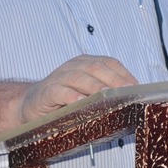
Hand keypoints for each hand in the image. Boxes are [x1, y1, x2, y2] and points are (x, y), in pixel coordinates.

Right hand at [19, 55, 137, 122]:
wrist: (30, 104)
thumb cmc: (64, 100)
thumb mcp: (86, 92)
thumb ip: (104, 92)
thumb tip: (130, 99)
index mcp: (86, 63)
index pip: (109, 63)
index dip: (124, 73)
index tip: (136, 86)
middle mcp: (74, 66)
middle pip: (97, 68)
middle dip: (114, 80)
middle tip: (126, 91)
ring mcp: (59, 77)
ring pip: (80, 77)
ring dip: (95, 87)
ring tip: (107, 96)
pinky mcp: (46, 91)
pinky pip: (60, 92)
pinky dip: (72, 96)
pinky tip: (81, 103)